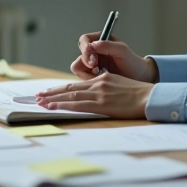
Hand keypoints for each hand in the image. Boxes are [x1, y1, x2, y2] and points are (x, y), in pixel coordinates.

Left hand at [34, 72, 152, 118]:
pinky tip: (53, 107)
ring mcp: (99, 92)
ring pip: (70, 95)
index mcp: (102, 78)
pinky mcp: (101, 103)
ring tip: (39, 102)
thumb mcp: (120, 85)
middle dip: (52, 92)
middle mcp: (98, 83)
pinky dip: (63, 105)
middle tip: (37, 96)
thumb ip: (106, 88)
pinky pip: (78, 104)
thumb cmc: (139, 94)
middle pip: (70, 88)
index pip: (77, 84)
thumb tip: (96, 96)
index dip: (61, 89)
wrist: (150, 97)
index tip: (50, 92)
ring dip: (52, 99)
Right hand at [71, 32, 159, 81]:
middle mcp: (93, 51)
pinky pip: (83, 78)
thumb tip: (92, 45)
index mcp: (100, 40)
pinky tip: (102, 80)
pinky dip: (90, 80)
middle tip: (97, 69)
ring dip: (88, 73)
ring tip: (101, 75)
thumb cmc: (132, 62)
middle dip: (86, 63)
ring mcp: (91, 64)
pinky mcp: (91, 76)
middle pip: (79, 54)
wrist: (138, 78)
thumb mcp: (122, 50)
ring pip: (78, 67)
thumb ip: (107, 45)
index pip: (84, 40)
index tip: (93, 60)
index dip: (85, 50)